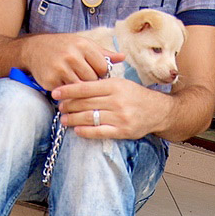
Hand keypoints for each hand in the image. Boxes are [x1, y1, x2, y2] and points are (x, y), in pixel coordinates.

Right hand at [25, 33, 124, 90]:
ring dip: (80, 90)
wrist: (35, 49)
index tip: (95, 73)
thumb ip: (102, 52)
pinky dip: (68, 92)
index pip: (102, 67)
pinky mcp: (51, 81)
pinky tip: (66, 87)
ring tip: (78, 85)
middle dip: (91, 83)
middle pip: (92, 80)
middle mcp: (71, 56)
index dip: (100, 73)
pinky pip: (66, 93)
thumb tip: (123, 57)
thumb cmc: (63, 46)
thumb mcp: (82, 44)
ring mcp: (60, 69)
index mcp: (83, 45)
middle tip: (86, 81)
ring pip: (80, 88)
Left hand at [52, 78, 171, 139]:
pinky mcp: (122, 131)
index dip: (68, 90)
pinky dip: (86, 131)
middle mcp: (117, 100)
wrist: (158, 111)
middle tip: (59, 107)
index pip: (86, 87)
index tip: (55, 93)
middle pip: (85, 103)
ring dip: (73, 119)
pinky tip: (77, 130)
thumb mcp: (121, 83)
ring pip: (89, 118)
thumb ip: (101, 84)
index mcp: (115, 85)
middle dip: (68, 106)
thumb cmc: (135, 96)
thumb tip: (77, 86)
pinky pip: (99, 132)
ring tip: (64, 120)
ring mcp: (120, 117)